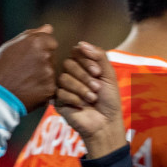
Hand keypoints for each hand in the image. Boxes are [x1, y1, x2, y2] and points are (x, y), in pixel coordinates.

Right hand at [0, 24, 58, 109]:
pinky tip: (29, 89)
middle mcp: (46, 56)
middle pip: (52, 57)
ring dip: (43, 75)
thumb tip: (48, 28)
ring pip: (51, 72)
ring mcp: (49, 73)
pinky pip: (50, 86)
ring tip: (25, 80)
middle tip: (24, 70)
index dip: (40, 49)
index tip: (29, 57)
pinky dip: (42, 88)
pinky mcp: (50, 89)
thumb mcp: (10, 46)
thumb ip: (31, 35)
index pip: (51, 42)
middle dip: (42, 62)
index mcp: (37, 42)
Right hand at [53, 42, 125, 158]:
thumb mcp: (109, 75)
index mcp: (83, 67)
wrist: (106, 123)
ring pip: (63, 78)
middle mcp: (71, 75)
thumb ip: (99, 56)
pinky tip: (81, 105)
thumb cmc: (109, 100)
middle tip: (96, 88)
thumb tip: (81, 43)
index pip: (76, 53)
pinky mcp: (57, 100)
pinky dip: (73, 98)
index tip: (98, 72)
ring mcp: (63, 87)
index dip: (85, 60)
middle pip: (68, 64)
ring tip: (92, 98)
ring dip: (80, 88)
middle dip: (84, 76)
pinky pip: (59, 92)